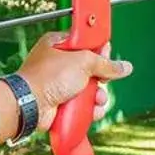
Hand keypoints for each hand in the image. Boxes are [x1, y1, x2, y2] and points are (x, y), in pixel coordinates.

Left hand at [15, 31, 130, 127]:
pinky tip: (92, 111)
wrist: (30, 104)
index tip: (107, 56)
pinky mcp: (60, 103)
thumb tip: (124, 67)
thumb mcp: (83, 62)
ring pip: (87, 90)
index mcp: (58, 45)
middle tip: (102, 81)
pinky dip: (89, 110)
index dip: (99, 51)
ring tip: (97, 100)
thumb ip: (105, 64)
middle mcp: (57, 64)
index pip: (86, 44)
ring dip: (97, 97)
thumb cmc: (47, 77)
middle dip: (100, 79)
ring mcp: (58, 84)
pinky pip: (81, 105)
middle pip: (90, 69)